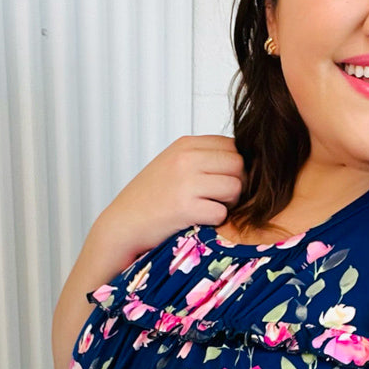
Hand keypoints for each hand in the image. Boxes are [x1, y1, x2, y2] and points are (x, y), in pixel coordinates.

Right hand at [89, 134, 246, 272]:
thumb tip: (245, 161)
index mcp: (185, 144)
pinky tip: (199, 220)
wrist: (123, 224)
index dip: (236, 166)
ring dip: (229, 203)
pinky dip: (215, 220)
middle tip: (221, 198)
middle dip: (237, 184)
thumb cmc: (151, 197)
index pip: (233, 145)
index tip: (225, 180)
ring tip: (210, 208)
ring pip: (235, 187)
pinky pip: (221, 212)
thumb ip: (204, 157)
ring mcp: (185, 182)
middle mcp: (185, 158)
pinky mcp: (185, 208)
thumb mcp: (174, 164)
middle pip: (239, 165)